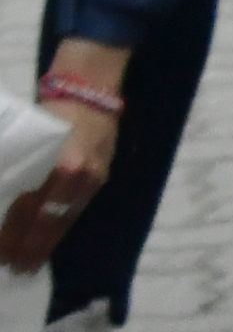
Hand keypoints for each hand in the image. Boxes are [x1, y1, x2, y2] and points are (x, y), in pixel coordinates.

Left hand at [0, 37, 121, 272]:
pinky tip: (53, 237)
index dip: (13, 235)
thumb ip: (20, 168)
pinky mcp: (102, 174)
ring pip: (65, 218)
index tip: (2, 253)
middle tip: (15, 268)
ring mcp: (92, 176)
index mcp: (56, 165)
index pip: (28, 211)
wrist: (91, 84)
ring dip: (47, 243)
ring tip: (32, 262)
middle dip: (29, 247)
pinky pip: (79, 208)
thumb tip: (5, 198)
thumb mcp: (29, 139)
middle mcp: (76, 175)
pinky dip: (64, 226)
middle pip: (48, 221)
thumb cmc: (51, 108)